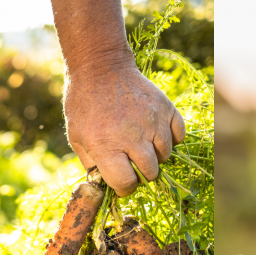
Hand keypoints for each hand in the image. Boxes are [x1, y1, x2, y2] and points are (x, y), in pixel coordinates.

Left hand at [63, 65, 185, 196]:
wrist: (101, 67)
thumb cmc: (84, 103)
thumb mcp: (76, 136)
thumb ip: (91, 163)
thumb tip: (105, 184)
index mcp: (107, 146)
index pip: (126, 183)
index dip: (124, 187)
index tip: (122, 182)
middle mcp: (133, 136)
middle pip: (151, 173)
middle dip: (142, 173)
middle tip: (133, 163)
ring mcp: (153, 122)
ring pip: (166, 156)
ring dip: (156, 156)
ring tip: (143, 145)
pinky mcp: (166, 109)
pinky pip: (178, 136)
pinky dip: (171, 139)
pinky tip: (156, 133)